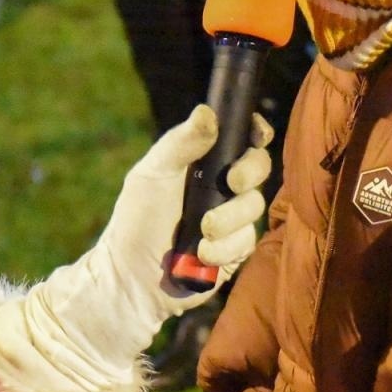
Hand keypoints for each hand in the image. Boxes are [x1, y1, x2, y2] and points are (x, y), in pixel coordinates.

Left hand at [0, 105, 272, 390]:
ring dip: (227, 220)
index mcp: (202, 162)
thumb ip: (180, 144)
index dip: (254, 132)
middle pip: (259, 167)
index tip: (255, 134)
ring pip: (255, 207)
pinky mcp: (235, 250)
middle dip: (249, 173)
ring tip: (199, 233)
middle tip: (230, 181)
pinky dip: (223, 248)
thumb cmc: (135, 223)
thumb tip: (207, 111)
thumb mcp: (152, 175)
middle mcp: (221, 187)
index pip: (240, 138)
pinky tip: (200, 255)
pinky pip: (247, 241)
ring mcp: (231, 219)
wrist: (132, 279)